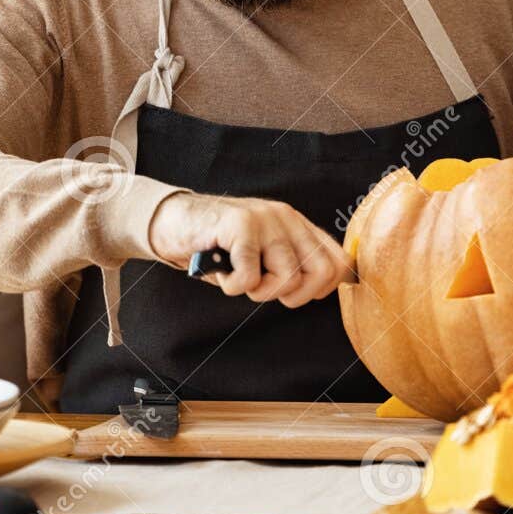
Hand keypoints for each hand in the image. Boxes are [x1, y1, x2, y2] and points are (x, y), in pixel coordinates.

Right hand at [147, 193, 352, 308]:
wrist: (175, 222)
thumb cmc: (220, 246)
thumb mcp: (263, 253)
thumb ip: (292, 263)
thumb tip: (326, 286)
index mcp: (297, 224)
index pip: (337, 260)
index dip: (322, 288)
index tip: (295, 294)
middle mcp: (286, 217)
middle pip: (320, 273)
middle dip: (293, 296)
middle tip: (263, 289)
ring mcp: (264, 218)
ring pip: (286, 279)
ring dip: (257, 291)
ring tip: (237, 277)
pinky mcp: (240, 224)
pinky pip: (249, 278)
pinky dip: (232, 286)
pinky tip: (221, 273)